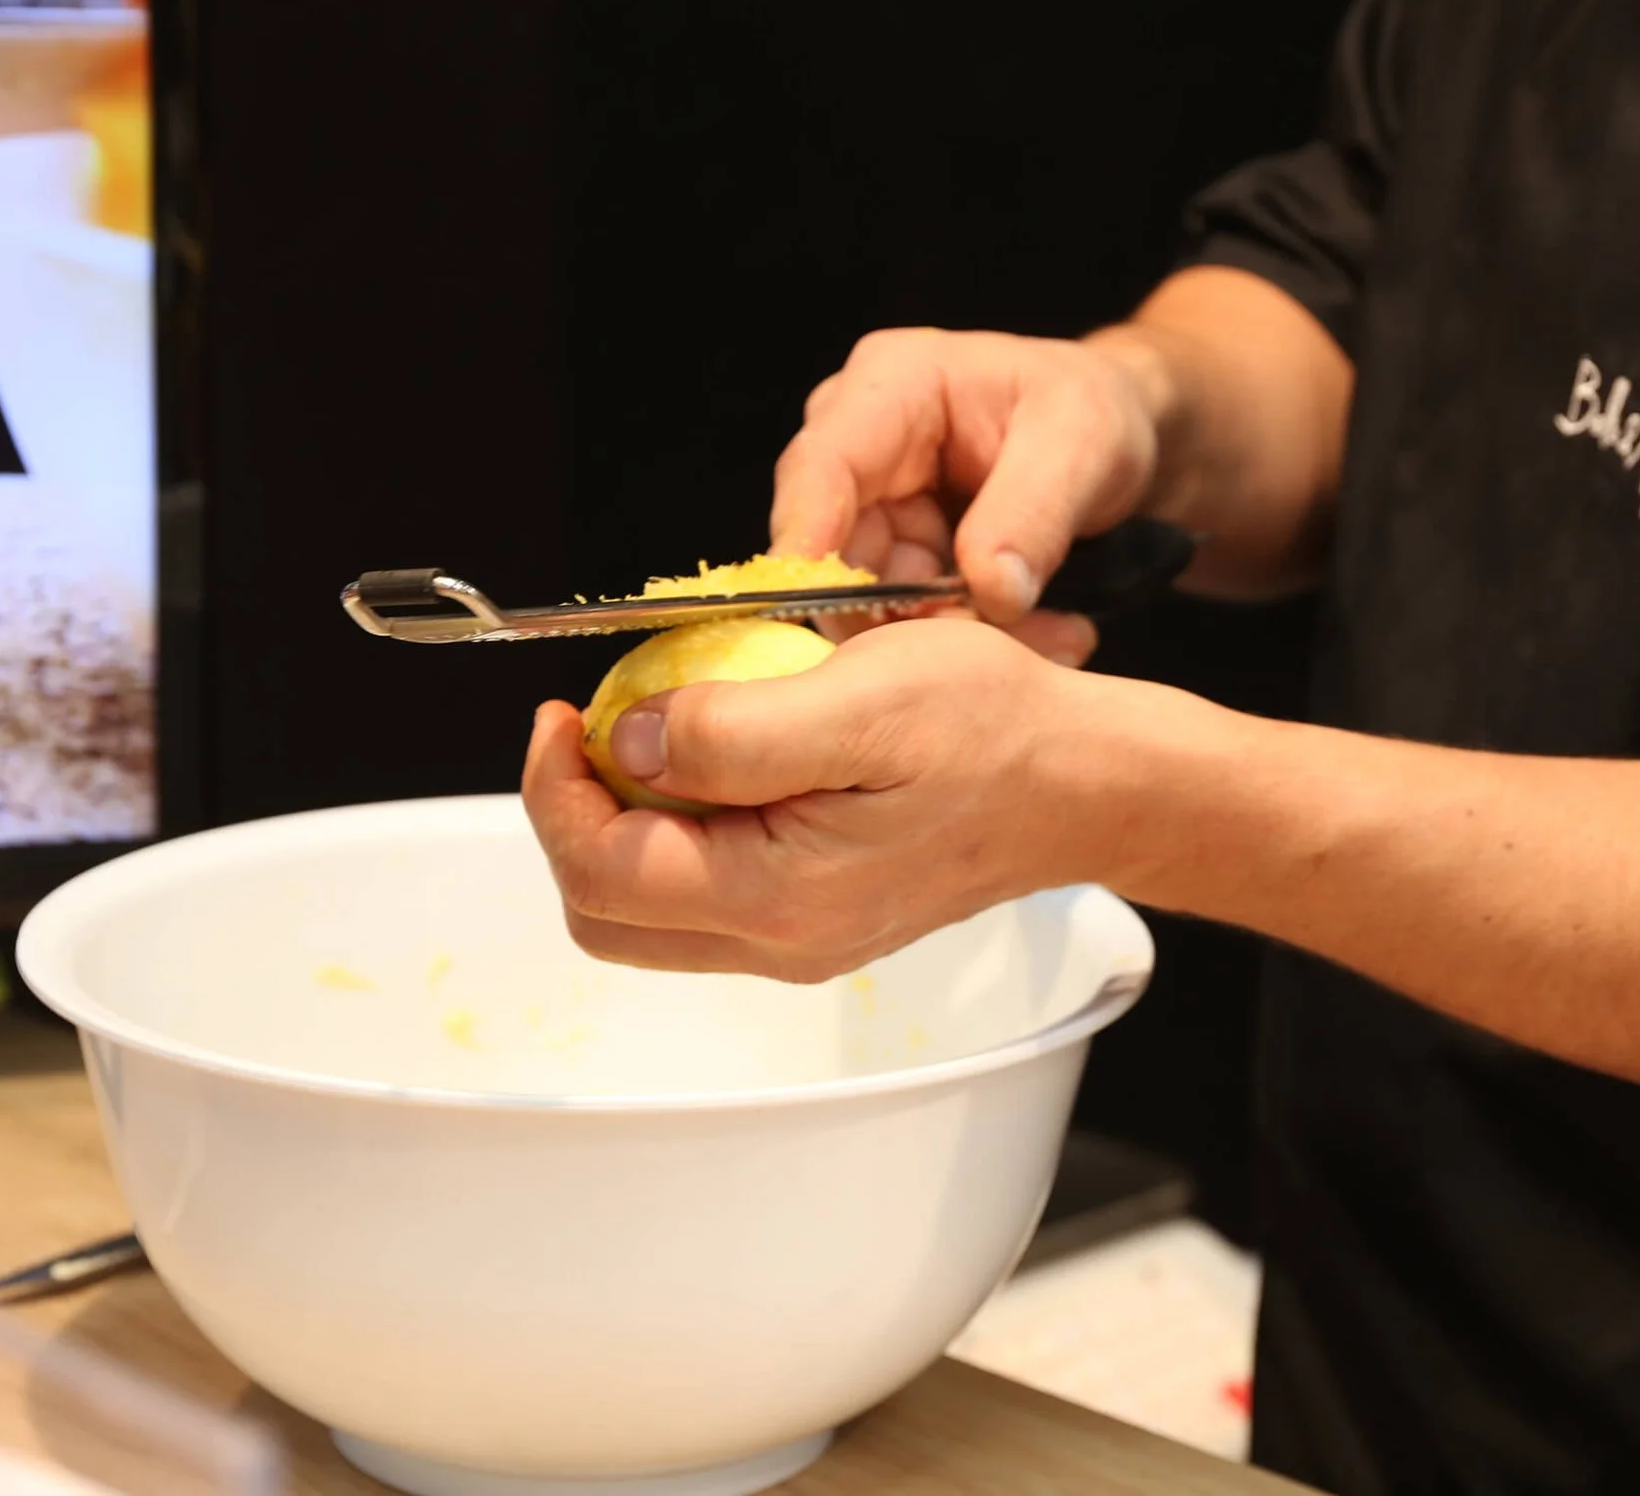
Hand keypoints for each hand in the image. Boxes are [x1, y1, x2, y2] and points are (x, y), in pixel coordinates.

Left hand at [521, 619, 1109, 981]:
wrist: (1084, 784)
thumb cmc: (994, 731)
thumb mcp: (865, 697)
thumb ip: (736, 728)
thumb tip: (630, 739)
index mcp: (777, 897)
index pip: (600, 872)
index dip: (555, 789)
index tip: (566, 710)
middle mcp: (779, 942)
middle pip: (606, 912)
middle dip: (574, 816)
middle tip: (593, 725)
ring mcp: (798, 940)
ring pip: (649, 910)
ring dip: (626, 822)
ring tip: (657, 732)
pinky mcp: (818, 919)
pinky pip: (707, 893)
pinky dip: (682, 829)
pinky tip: (720, 758)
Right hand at [768, 326, 1168, 664]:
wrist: (1118, 435)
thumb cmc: (1094, 410)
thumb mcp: (1085, 443)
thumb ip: (1035, 512)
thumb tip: (988, 589)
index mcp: (892, 384)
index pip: (822, 465)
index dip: (809, 538)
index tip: (825, 604)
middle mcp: (862, 443)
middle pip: (836, 548)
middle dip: (908, 609)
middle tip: (1001, 638)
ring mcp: (874, 503)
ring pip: (872, 598)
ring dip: (953, 633)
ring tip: (1051, 633)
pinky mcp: (897, 553)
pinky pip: (908, 615)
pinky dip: (970, 635)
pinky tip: (1042, 630)